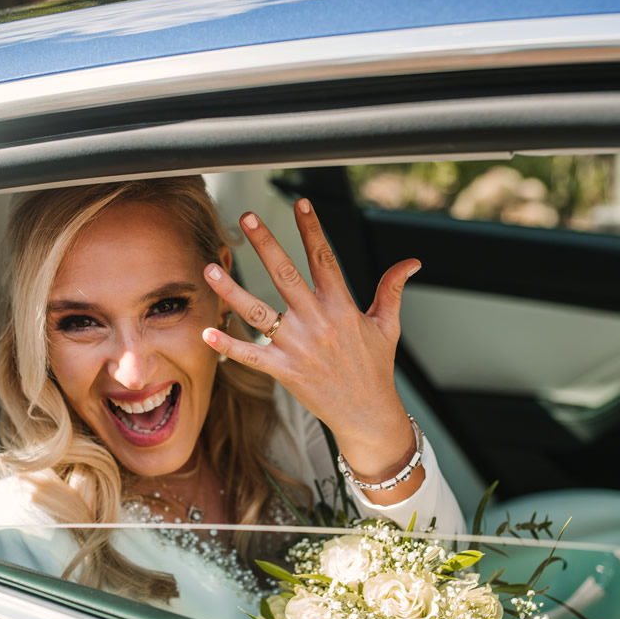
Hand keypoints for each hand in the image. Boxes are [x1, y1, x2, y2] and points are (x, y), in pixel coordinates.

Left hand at [201, 198, 423, 502]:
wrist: (368, 414)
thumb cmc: (375, 369)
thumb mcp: (388, 325)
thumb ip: (393, 289)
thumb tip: (412, 262)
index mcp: (342, 308)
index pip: (325, 259)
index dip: (312, 229)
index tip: (300, 203)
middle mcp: (318, 324)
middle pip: (287, 277)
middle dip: (267, 245)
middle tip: (248, 217)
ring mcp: (298, 348)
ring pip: (260, 314)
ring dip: (233, 292)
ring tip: (211, 269)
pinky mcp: (285, 371)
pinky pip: (252, 356)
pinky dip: (230, 345)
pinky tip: (207, 331)